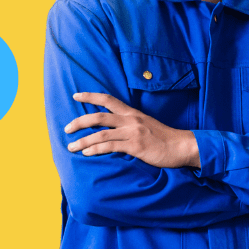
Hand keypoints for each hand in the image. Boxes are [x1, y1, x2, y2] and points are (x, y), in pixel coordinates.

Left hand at [64, 92, 200, 168]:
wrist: (181, 146)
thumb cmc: (164, 138)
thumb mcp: (146, 124)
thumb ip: (130, 124)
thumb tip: (113, 129)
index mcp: (132, 113)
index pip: (108, 99)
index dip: (91, 96)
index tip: (75, 95)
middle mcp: (130, 120)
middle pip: (98, 116)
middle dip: (79, 121)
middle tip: (66, 128)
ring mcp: (132, 133)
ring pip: (100, 134)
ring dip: (82, 141)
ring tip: (71, 147)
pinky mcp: (135, 146)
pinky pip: (110, 147)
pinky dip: (95, 150)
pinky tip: (87, 153)